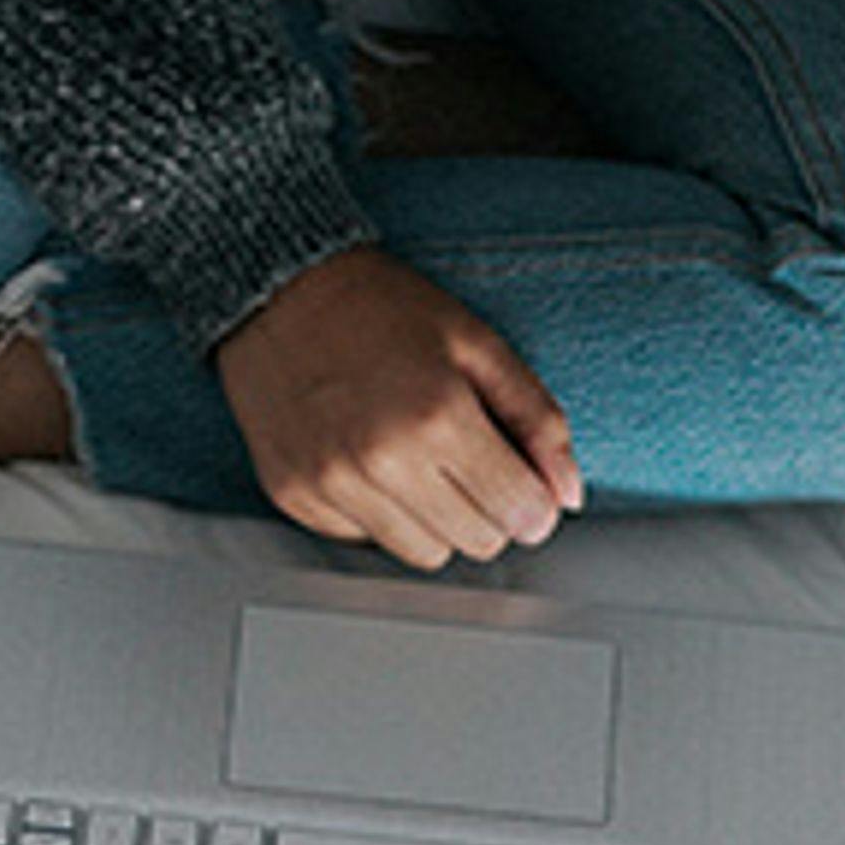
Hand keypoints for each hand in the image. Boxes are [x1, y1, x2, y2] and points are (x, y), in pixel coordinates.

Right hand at [215, 247, 583, 567]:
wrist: (276, 290)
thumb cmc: (379, 307)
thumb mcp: (477, 343)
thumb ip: (535, 418)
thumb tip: (567, 493)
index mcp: (438, 416)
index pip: (519, 512)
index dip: (536, 503)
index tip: (527, 486)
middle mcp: (381, 461)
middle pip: (477, 542)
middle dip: (491, 511)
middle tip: (474, 465)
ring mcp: (333, 484)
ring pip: (424, 554)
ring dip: (438, 522)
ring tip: (422, 464)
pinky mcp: (297, 496)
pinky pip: (365, 540)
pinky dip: (381, 514)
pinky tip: (372, 462)